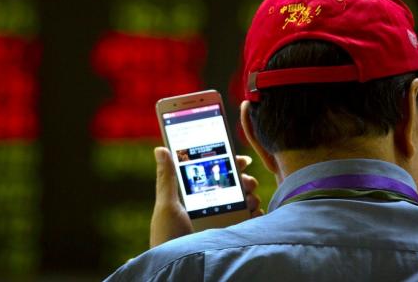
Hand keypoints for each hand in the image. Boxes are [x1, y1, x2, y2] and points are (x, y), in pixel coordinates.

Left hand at [149, 147, 264, 247]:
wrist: (180, 271)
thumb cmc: (168, 239)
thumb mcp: (166, 207)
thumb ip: (167, 178)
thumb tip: (160, 149)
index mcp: (196, 197)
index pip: (215, 174)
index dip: (229, 163)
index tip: (240, 159)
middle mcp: (212, 207)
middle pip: (234, 185)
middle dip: (244, 180)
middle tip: (246, 181)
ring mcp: (224, 222)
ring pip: (246, 201)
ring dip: (251, 196)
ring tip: (248, 200)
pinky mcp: (232, 236)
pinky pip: (251, 222)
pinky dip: (256, 215)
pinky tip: (253, 214)